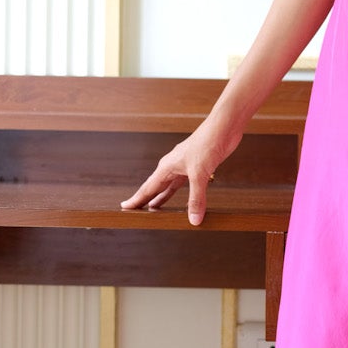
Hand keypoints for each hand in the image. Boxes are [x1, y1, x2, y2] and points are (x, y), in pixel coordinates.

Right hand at [120, 120, 237, 225]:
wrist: (223, 128)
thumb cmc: (207, 143)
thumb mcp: (200, 174)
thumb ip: (196, 198)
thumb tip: (193, 219)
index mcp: (166, 167)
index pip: (148, 188)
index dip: (137, 199)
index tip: (125, 207)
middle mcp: (172, 166)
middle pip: (155, 187)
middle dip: (146, 200)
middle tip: (136, 211)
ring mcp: (184, 166)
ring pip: (169, 186)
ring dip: (162, 198)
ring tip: (154, 209)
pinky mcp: (197, 167)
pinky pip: (184, 184)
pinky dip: (181, 194)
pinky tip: (182, 201)